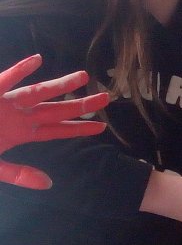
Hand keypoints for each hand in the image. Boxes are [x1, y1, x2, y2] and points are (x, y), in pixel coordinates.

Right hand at [0, 54, 109, 188]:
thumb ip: (18, 174)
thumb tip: (48, 184)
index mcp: (19, 132)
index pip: (55, 130)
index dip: (78, 128)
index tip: (102, 126)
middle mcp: (16, 115)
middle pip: (54, 110)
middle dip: (80, 105)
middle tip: (108, 98)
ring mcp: (2, 102)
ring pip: (35, 92)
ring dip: (58, 85)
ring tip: (83, 77)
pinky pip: (3, 80)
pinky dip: (18, 71)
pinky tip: (37, 60)